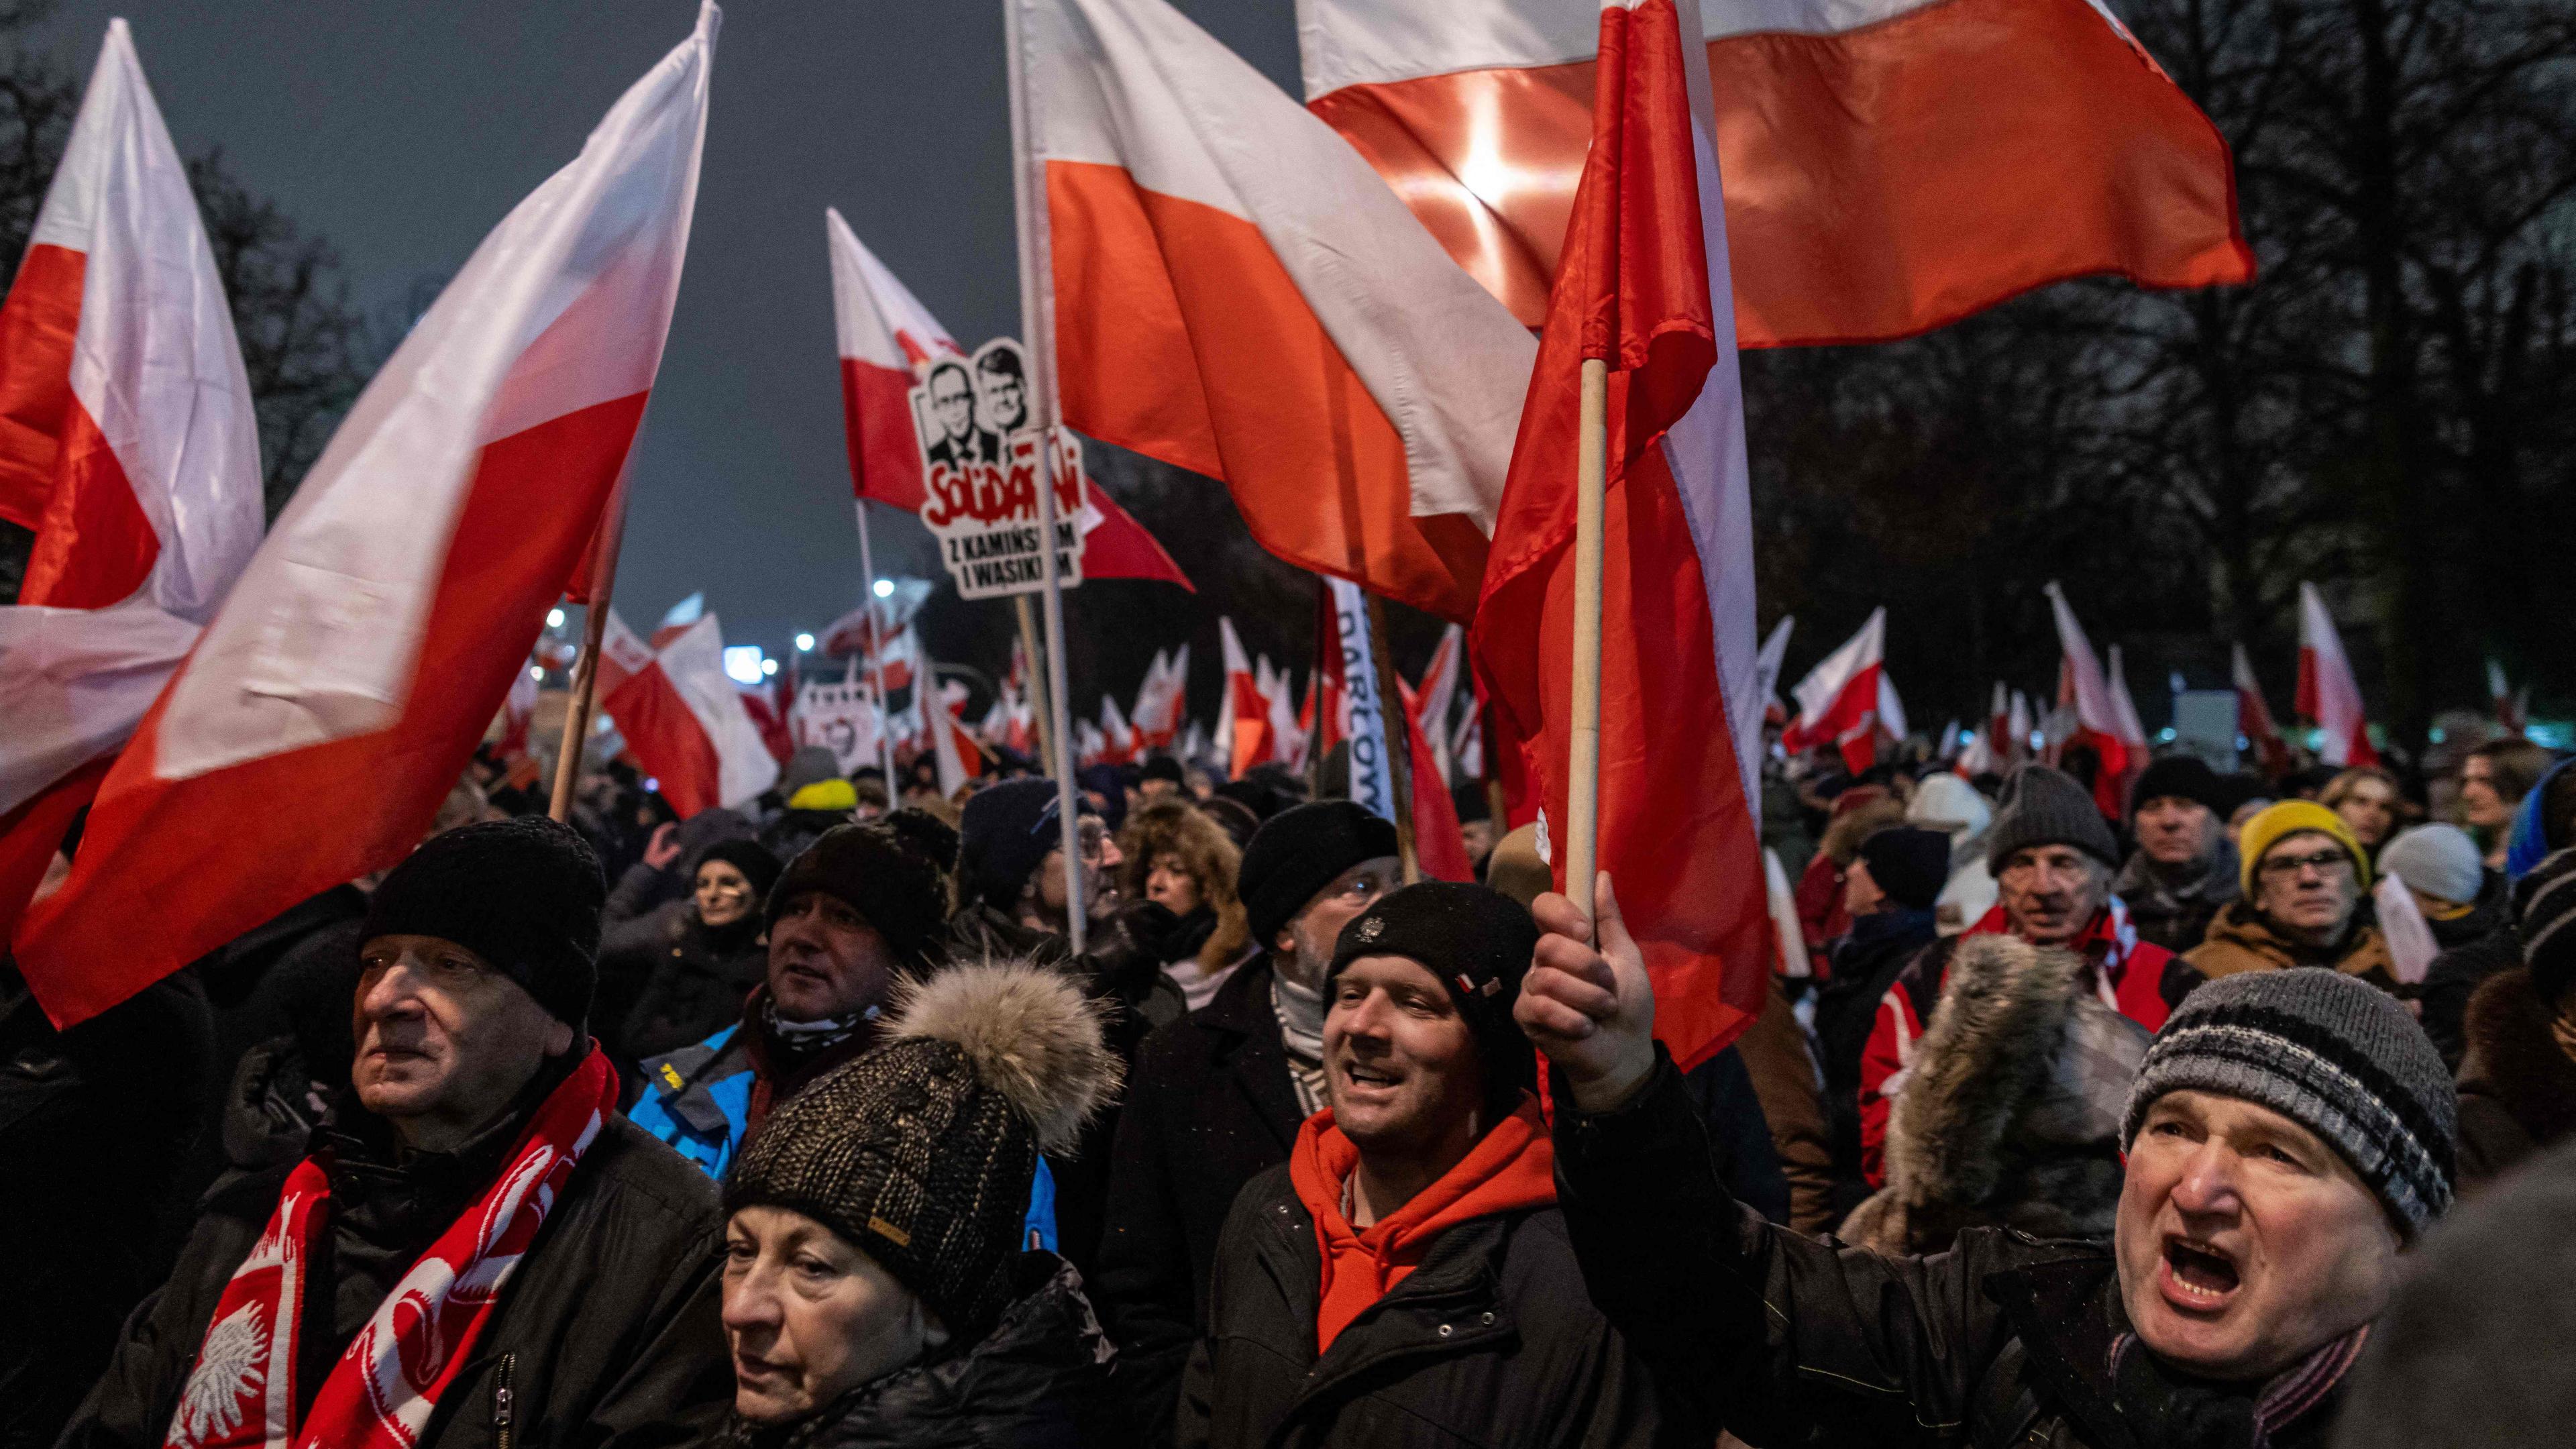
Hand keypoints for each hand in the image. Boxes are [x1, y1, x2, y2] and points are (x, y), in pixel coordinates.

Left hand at [643, 822, 681, 870]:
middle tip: (676, 828)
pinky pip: (663, 845)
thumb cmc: (655, 865)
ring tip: (677, 835)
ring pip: (661, 839)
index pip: (660, 832)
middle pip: (660, 834)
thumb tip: (679, 846)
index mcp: (655, 844)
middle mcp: (654, 844)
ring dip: (668, 836)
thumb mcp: (663, 859)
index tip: (674, 824)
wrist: (647, 873)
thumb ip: (671, 852)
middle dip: (668, 830)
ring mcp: (655, 849)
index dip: (666, 827)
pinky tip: (673, 845)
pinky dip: (668, 842)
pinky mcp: (657, 853)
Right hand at [1517, 872, 1656, 1112]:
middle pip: (1548, 945)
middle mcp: (1544, 959)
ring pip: (1548, 979)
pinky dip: (1572, 1019)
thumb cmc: (1628, 1005)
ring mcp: (1532, 987)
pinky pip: (1541, 1007)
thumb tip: (1602, 876)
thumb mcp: (1626, 959)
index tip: (1584, 930)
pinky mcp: (1526, 1016)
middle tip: (1608, 987)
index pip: (1544, 907)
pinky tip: (1586, 1029)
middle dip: (1587, 967)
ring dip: (1587, 998)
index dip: (1560, 913)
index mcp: (1566, 940)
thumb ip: (1611, 921)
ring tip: (1603, 1011)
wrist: (1624, 1053)